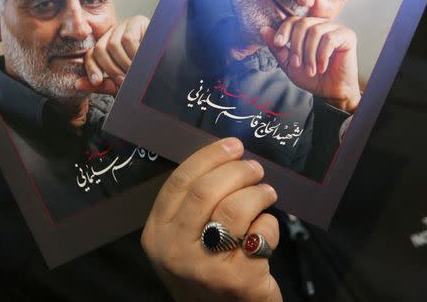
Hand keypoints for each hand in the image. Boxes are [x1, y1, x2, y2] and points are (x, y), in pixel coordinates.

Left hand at [75, 15, 148, 94]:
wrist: (169, 63)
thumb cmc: (144, 73)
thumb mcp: (121, 81)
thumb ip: (102, 84)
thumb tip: (77, 84)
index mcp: (107, 46)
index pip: (91, 54)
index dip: (92, 68)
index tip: (98, 82)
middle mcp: (114, 33)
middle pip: (99, 49)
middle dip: (110, 69)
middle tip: (123, 81)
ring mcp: (125, 25)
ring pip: (113, 44)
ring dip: (123, 63)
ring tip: (134, 73)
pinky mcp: (138, 21)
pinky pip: (128, 39)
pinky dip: (133, 54)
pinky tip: (141, 61)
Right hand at [141, 138, 280, 301]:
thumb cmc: (206, 269)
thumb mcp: (184, 238)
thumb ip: (194, 203)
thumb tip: (226, 155)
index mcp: (156, 234)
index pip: (180, 182)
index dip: (210, 157)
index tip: (232, 145)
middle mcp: (174, 252)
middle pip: (207, 191)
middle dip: (238, 171)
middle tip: (255, 168)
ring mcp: (205, 268)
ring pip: (235, 208)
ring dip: (258, 193)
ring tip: (266, 193)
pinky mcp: (239, 281)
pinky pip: (260, 233)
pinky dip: (269, 223)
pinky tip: (266, 229)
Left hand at [260, 17, 360, 112]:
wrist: (330, 92)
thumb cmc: (311, 77)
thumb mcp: (289, 63)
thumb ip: (278, 48)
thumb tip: (263, 29)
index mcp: (308, 28)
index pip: (293, 20)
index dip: (284, 30)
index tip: (278, 43)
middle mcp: (322, 24)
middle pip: (303, 24)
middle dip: (296, 46)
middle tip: (297, 64)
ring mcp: (336, 28)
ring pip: (315, 31)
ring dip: (309, 54)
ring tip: (311, 70)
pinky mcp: (347, 36)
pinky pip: (330, 39)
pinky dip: (322, 55)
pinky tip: (322, 67)